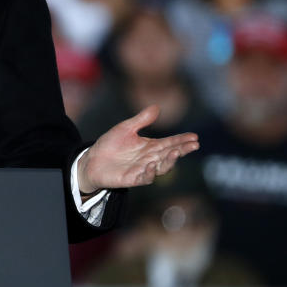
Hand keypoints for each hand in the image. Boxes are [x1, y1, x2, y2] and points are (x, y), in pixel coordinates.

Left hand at [77, 105, 198, 193]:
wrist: (92, 161)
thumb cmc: (110, 145)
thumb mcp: (125, 128)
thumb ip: (141, 120)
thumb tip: (157, 107)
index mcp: (150, 146)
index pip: (170, 143)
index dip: (182, 140)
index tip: (194, 136)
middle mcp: (150, 158)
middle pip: (170, 155)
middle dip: (182, 150)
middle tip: (193, 145)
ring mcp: (142, 169)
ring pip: (161, 167)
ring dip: (170, 161)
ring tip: (176, 152)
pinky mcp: (132, 179)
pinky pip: (144, 177)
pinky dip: (150, 173)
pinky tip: (152, 165)